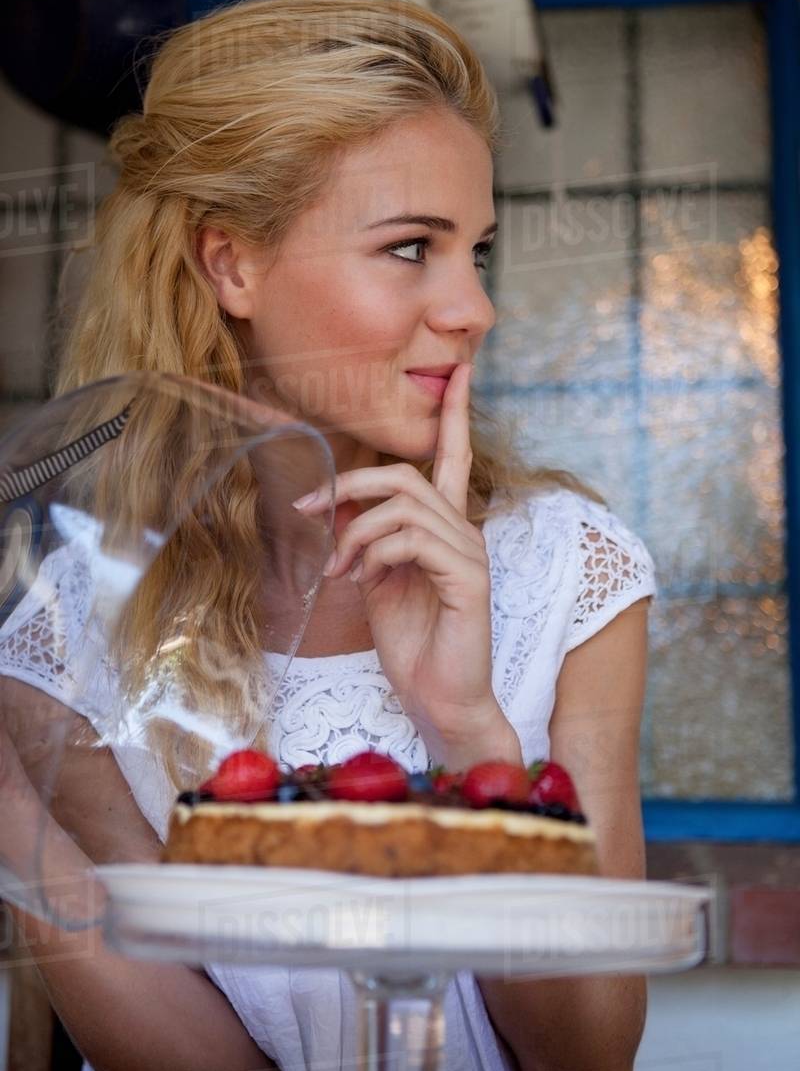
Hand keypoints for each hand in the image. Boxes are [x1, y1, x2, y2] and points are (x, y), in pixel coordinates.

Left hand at [292, 362, 518, 766]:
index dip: (456, 414)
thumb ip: (366, 539)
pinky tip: (367, 580)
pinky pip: (413, 539)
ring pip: (404, 504)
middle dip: (350, 485)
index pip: (453, 458)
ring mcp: (470, 553)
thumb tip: (336, 506)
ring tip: (341, 569)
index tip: (461, 371)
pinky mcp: (469, 578)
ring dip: (355, 531)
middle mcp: (463, 531)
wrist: (440, 700)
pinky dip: (376, 553)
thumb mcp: (377, 580)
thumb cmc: (413, 645)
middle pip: (406, 474)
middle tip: (309, 511)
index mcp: (445, 528)